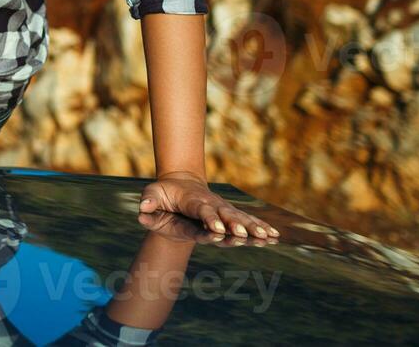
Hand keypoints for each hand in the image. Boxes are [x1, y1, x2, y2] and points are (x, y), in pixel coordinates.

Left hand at [138, 171, 279, 238]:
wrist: (181, 181)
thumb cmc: (165, 191)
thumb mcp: (153, 193)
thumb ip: (149, 200)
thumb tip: (143, 209)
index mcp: (194, 201)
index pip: (203, 211)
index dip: (210, 219)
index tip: (218, 229)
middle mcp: (212, 204)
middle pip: (226, 215)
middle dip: (235, 225)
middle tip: (244, 235)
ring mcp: (223, 208)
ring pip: (240, 218)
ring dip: (253, 227)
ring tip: (270, 237)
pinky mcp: (230, 214)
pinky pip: (247, 220)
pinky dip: (260, 227)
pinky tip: (275, 236)